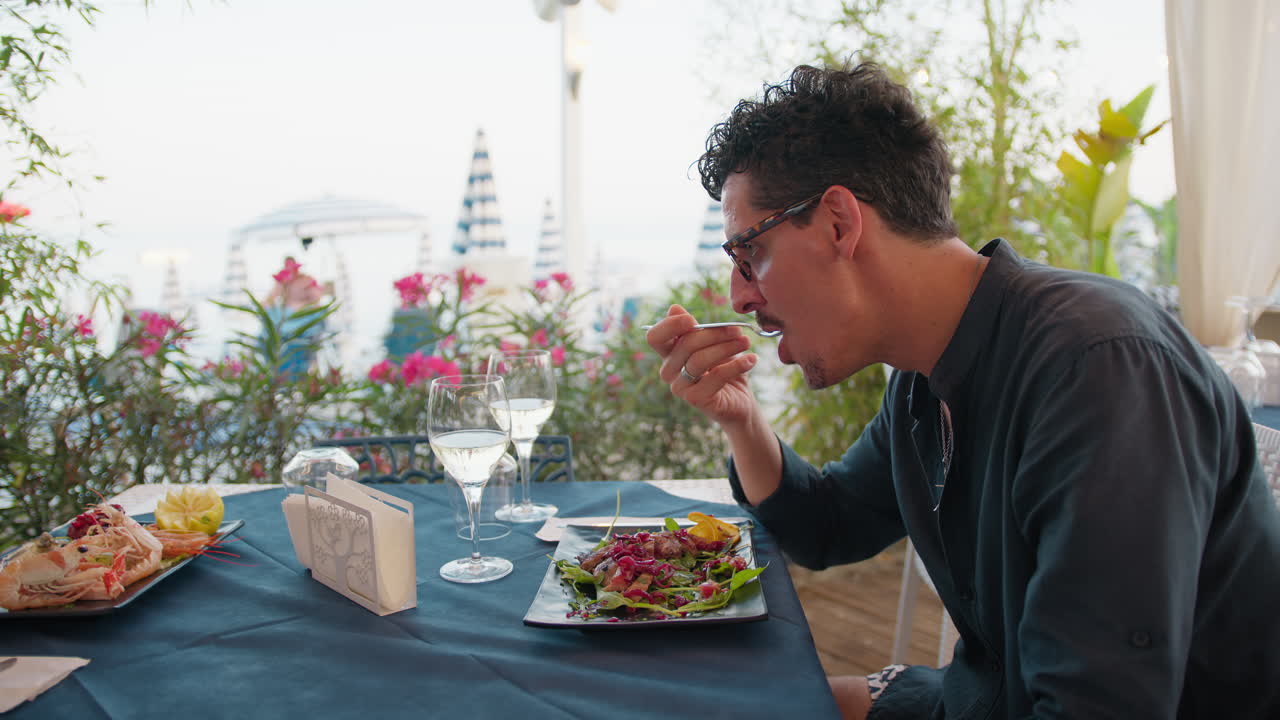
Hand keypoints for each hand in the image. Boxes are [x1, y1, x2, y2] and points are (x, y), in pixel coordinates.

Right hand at [645, 304, 759, 427]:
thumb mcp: (712, 344)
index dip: (669, 326)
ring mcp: (680, 387)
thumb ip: (695, 329)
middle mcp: (669, 371)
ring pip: (699, 360)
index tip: (692, 319)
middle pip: (686, 344)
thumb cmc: (724, 369)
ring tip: (746, 342)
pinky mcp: (696, 399)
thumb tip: (674, 308)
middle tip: (738, 331)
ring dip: (727, 348)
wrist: (739, 401)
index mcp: (669, 353)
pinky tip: (751, 359)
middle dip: (715, 333)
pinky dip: (736, 365)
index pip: (655, 337)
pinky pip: (716, 377)